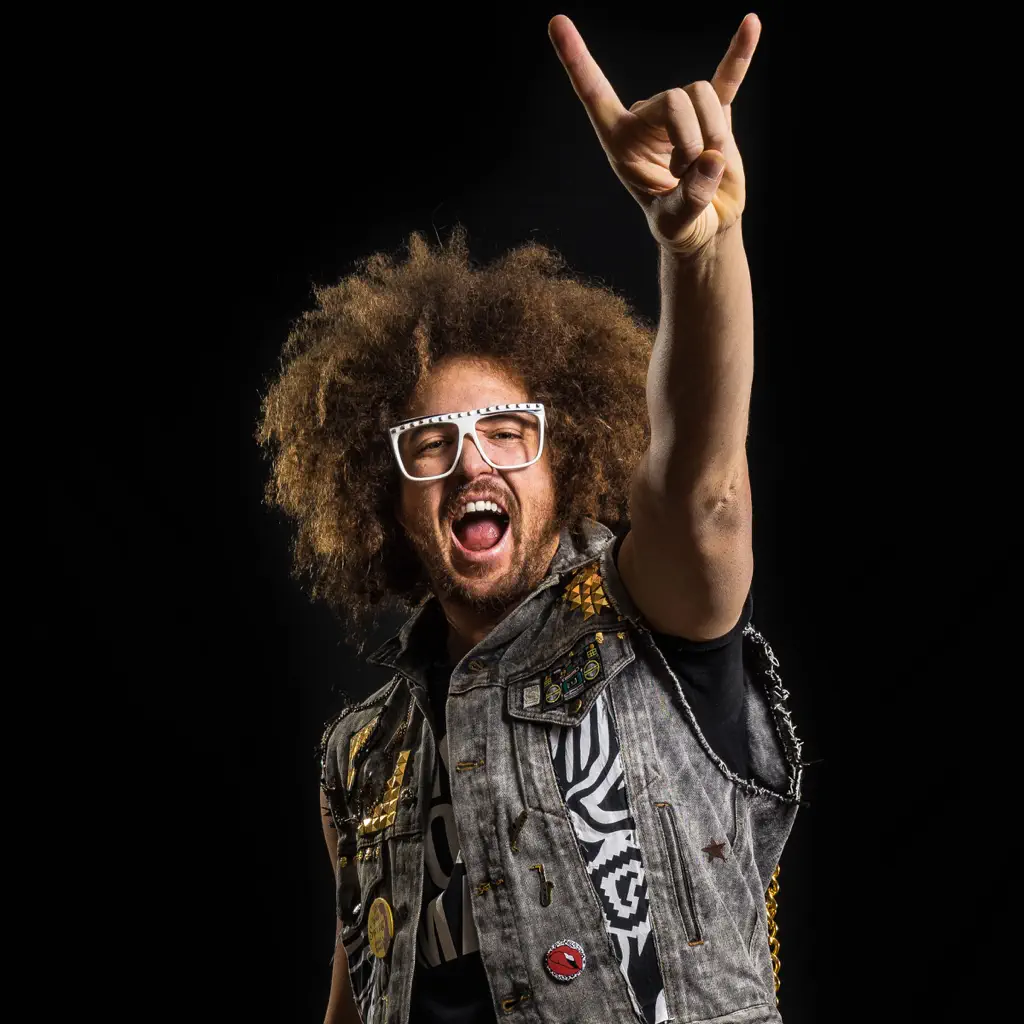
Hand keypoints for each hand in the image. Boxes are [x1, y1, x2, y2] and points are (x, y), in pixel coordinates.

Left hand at [548, 13, 760, 257]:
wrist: (707, 226)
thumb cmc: (679, 225)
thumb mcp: (676, 224)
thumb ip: (690, 199)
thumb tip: (712, 159)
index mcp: (621, 141)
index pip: (594, 94)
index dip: (577, 59)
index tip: (557, 21)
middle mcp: (646, 119)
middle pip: (674, 99)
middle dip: (691, 139)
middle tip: (691, 173)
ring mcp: (682, 113)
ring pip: (702, 95)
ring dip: (713, 135)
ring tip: (707, 166)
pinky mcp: (715, 114)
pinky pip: (727, 79)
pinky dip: (739, 55)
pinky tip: (751, 24)